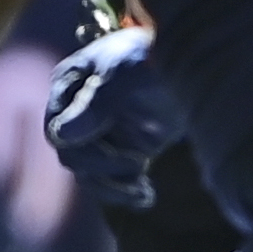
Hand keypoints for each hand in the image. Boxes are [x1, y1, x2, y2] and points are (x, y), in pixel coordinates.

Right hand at [43, 28, 184, 211]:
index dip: (78, 145)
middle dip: (101, 165)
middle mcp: (77, 111)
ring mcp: (100, 132)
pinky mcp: (123, 149)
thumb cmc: (154, 55)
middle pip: (72, 156)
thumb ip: (95, 103)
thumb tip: (62, 136)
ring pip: (90, 174)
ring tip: (142, 191)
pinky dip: (128, 192)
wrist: (195, 58)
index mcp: (68, 85)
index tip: (109, 151)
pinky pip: (114, 180)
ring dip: (113, 187)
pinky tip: (148, 196)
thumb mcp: (123, 74)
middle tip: (137, 163)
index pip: (57, 129)